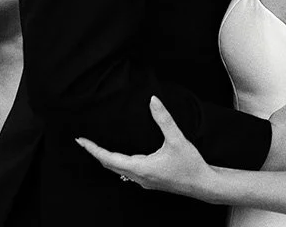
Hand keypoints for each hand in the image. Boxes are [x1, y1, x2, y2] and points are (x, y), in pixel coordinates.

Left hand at [76, 96, 213, 197]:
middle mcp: (139, 177)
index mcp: (141, 168)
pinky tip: (124, 158)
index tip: (81, 141)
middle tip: (84, 142)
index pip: (109, 159)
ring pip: (119, 169)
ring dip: (108, 158)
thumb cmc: (191, 165)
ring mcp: (144, 181)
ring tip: (98, 148)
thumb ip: (164, 120)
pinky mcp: (151, 180)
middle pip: (111, 165)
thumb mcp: (177, 140)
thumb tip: (153, 100)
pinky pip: (129, 171)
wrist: (204, 185)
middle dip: (96, 153)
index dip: (94, 149)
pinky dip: (120, 163)